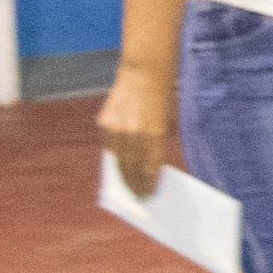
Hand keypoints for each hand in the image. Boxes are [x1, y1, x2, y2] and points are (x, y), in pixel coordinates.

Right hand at [97, 59, 174, 197]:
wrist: (144, 74)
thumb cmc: (161, 99)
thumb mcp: (167, 124)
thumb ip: (158, 145)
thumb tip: (149, 169)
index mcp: (155, 134)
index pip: (151, 167)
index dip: (149, 183)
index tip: (149, 195)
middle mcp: (135, 133)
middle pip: (132, 168)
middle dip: (135, 184)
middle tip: (137, 197)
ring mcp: (117, 129)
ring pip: (118, 160)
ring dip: (122, 175)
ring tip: (127, 187)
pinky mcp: (104, 123)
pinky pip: (109, 146)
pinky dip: (114, 156)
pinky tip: (118, 166)